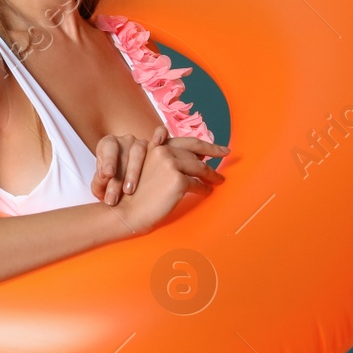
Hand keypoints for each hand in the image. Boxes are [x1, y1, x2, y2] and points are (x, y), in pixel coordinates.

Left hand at [91, 126, 167, 205]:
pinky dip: (161, 134)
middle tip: (113, 198)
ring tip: (129, 191)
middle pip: (124, 154)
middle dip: (119, 177)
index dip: (109, 160)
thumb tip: (104, 178)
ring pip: (140, 149)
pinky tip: (158, 143)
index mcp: (108, 144)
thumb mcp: (102, 185)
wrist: (124, 185)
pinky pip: (161, 133)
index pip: (109, 148)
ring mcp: (142, 142)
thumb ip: (99, 181)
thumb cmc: (111, 184)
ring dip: (134, 171)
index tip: (108, 174)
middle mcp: (125, 141)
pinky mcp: (156, 146)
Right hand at [113, 133, 229, 233]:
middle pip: (196, 153)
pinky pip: (198, 184)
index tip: (218, 147)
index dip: (205, 143)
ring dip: (212, 174)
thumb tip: (193, 161)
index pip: (187, 142)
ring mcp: (171, 165)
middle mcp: (164, 151)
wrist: (126, 210)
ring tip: (219, 179)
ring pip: (200, 168)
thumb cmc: (135, 193)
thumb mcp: (145, 168)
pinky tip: (207, 192)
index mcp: (157, 147)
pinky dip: (205, 189)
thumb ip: (164, 160)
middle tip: (226, 154)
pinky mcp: (178, 180)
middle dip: (214, 152)